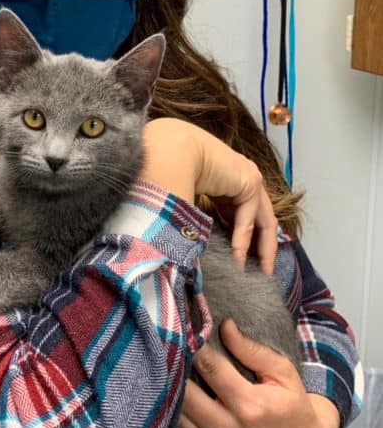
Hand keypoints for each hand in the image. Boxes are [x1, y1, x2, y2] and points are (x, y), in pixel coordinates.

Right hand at [140, 118, 277, 273]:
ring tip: (259, 273)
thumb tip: (190, 259)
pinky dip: (244, 239)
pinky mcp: (250, 179)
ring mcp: (248, 177)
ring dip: (262, 249)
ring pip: (263, 220)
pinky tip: (237, 257)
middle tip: (262, 275)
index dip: (245, 241)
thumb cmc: (165, 176)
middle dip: (263, 249)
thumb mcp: (186, 207)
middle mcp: (239, 179)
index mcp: (224, 183)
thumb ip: (195, 227)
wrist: (167, 153)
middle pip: (260, 219)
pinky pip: (250, 217)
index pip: (243, 216)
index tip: (242, 264)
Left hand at [174, 319, 340, 427]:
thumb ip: (251, 350)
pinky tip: (173, 398)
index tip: (186, 330)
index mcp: (250, 405)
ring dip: (169, 392)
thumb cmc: (292, 404)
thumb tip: (225, 326)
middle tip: (171, 349)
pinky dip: (171, 416)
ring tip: (169, 371)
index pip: (211, 369)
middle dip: (176, 369)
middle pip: (186, 394)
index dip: (195, 347)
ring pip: (176, 416)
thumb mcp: (282, 372)